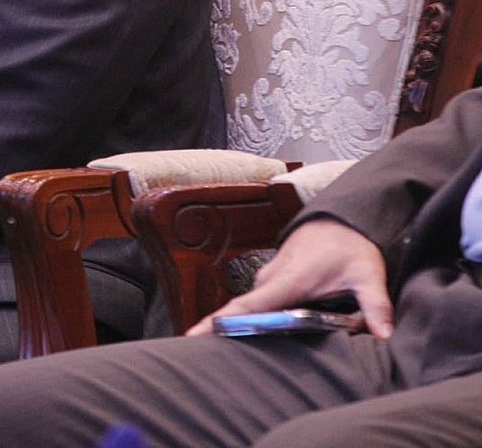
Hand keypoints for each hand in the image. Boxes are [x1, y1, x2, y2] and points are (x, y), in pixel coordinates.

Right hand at [188, 218, 394, 338]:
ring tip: (249, 353)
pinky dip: (263, 318)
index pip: (248, 305)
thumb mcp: (368, 274)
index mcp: (288, 281)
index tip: (194, 335)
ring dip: (254, 327)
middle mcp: (271, 280)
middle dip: (228, 333)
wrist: (339, 219)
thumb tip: (385, 336)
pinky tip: (271, 334)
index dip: (220, 321)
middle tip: (216, 359)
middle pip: (244, 313)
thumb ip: (375, 306)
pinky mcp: (272, 280)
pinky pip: (261, 303)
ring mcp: (269, 279)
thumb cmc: (349, 246)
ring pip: (255, 309)